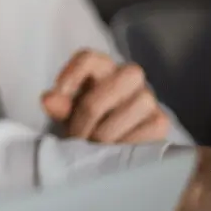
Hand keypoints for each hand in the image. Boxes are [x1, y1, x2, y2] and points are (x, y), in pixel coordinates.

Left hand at [40, 49, 169, 143]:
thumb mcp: (66, 112)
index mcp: (101, 66)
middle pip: (111, 86)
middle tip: (76, 136)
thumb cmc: (83, 119)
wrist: (109, 142)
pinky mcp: (161, 121)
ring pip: (128, 109)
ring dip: (105, 134)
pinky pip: (144, 131)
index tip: (56, 99)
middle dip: (89, 115)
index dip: (72, 75)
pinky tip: (113, 153)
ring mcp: (148, 97)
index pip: (88, 58)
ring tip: (92, 147)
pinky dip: (124, 144)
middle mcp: (129, 75)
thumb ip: (58, 105)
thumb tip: (49, 100)